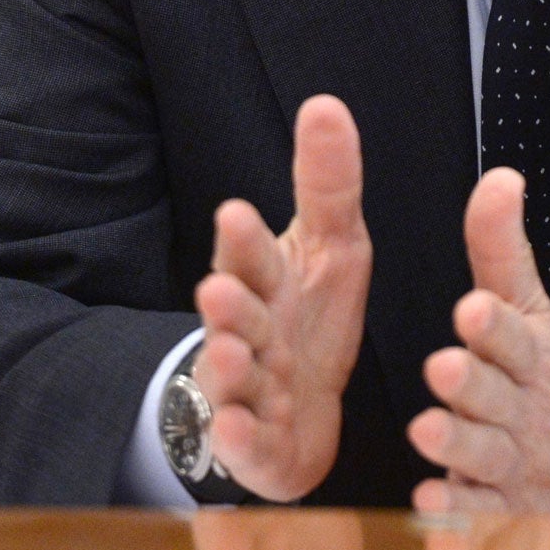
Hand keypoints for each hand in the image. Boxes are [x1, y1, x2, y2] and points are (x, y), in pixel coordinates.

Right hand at [193, 94, 371, 500]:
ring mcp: (249, 391)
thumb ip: (327, 182)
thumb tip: (324, 102)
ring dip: (229, 364)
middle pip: (237, 315)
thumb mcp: (331, 246)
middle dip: (228, 303)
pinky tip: (235, 428)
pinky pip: (247, 445)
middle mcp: (250, 333)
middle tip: (219, 287)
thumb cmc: (307, 315)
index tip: (236, 212)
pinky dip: (240, 438)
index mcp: (267, 283)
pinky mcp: (258, 447)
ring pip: (236, 377)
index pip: (252, 256)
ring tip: (231, 352)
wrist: (294, 410)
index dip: (244, 240)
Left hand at [407, 167, 549, 512]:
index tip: (471, 310)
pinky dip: (459, 516)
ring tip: (427, 432)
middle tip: (444, 368)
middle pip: (498, 397)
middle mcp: (525, 409)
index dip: (495, 325)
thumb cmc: (543, 370)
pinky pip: (480, 516)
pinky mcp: (503, 508)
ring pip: (485, 457)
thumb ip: (500, 248)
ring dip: (458, 447)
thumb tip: (500, 176)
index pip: (516, 337)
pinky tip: (431, 506)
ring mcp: (517, 463)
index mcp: (531, 355)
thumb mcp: (530, 307)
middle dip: (473, 385)